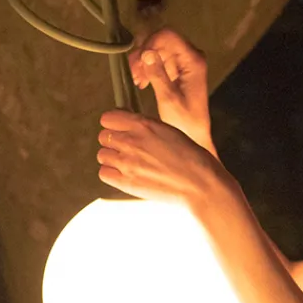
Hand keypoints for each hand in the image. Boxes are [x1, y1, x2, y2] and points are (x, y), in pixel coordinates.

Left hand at [97, 109, 235, 213]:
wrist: (200, 184)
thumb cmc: (191, 157)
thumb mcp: (169, 131)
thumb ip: (146, 127)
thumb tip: (128, 126)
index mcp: (143, 125)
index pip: (108, 118)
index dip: (113, 124)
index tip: (119, 129)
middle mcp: (132, 141)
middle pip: (103, 136)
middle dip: (113, 141)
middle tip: (126, 149)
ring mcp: (127, 162)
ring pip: (102, 155)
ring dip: (111, 158)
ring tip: (127, 163)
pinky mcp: (126, 182)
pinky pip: (104, 173)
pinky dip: (111, 173)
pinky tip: (125, 174)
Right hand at [129, 29, 215, 153]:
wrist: (194, 134)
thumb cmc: (184, 120)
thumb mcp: (168, 98)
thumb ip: (158, 74)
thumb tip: (146, 53)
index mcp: (193, 60)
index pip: (168, 36)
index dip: (149, 44)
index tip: (138, 63)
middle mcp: (191, 56)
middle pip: (161, 40)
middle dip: (144, 53)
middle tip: (134, 74)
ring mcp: (185, 62)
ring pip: (158, 48)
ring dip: (144, 61)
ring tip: (137, 80)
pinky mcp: (178, 70)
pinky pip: (159, 59)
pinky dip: (148, 67)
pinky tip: (141, 82)